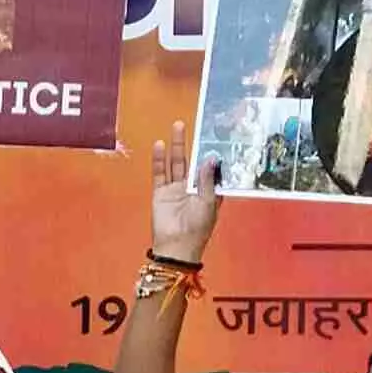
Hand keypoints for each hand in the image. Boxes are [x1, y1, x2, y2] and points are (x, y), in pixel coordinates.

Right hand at [146, 123, 216, 267]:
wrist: (177, 247)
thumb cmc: (197, 229)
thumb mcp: (208, 203)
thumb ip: (207, 180)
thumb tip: (210, 158)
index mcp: (207, 191)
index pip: (209, 168)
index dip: (209, 152)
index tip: (211, 135)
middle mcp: (191, 188)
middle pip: (191, 161)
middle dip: (191, 144)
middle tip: (191, 124)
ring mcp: (175, 189)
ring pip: (175, 163)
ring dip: (176, 146)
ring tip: (177, 127)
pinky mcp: (161, 193)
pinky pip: (160, 173)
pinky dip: (159, 159)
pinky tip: (160, 146)